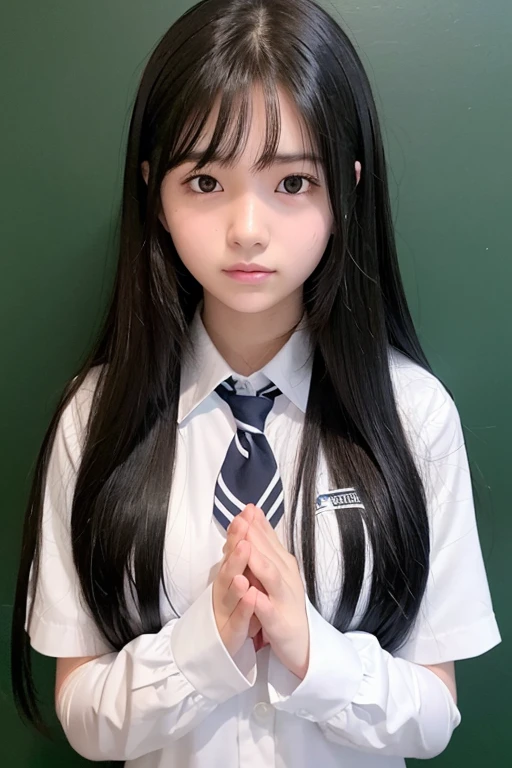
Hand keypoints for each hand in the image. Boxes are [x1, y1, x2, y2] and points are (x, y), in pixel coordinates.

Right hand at [212, 509, 259, 657]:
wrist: (221, 646)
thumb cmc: (232, 608)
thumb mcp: (236, 579)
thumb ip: (238, 556)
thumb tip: (244, 525)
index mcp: (228, 575)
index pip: (233, 549)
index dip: (239, 530)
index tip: (247, 511)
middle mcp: (224, 588)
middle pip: (229, 562)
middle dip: (236, 542)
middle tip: (242, 524)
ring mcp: (225, 609)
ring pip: (230, 587)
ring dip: (237, 568)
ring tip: (244, 551)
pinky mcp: (230, 630)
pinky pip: (238, 617)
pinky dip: (244, 605)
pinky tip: (250, 595)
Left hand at [224, 504, 309, 679]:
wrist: (302, 643)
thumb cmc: (285, 604)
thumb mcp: (277, 571)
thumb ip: (267, 547)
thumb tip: (256, 518)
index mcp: (283, 564)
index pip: (269, 539)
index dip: (257, 523)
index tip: (246, 507)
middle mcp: (286, 577)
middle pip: (269, 552)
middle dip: (254, 535)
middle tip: (242, 518)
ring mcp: (283, 599)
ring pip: (270, 577)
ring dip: (258, 561)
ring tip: (245, 548)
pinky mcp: (279, 622)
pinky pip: (267, 610)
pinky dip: (259, 601)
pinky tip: (250, 593)